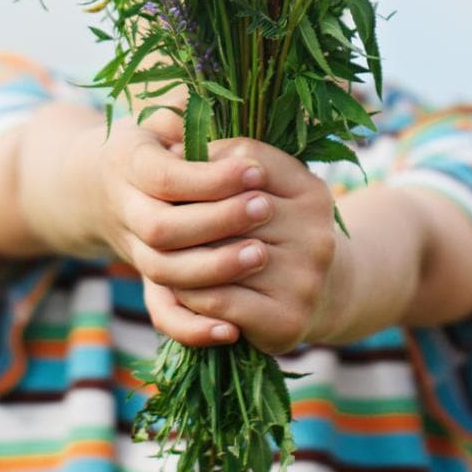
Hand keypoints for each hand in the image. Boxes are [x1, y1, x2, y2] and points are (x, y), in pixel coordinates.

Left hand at [166, 138, 345, 355]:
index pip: (247, 161)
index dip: (205, 163)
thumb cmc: (277, 232)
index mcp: (312, 192)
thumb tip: (177, 151)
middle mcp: (316, 233)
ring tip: (161, 249)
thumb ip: (234, 164)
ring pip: (219, 258)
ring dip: (183, 255)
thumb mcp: (270, 189)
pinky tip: (178, 286)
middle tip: (153, 208)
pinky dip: (190, 293)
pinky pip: (219, 300)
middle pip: (231, 212)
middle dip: (187, 211)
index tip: (174, 163)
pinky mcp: (287, 319)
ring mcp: (306, 279)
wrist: (318, 297)